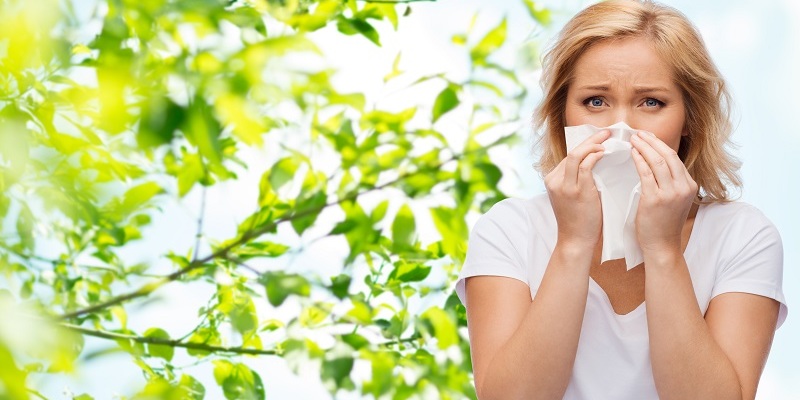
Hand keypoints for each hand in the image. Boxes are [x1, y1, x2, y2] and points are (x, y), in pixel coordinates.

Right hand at [545, 129, 609, 247]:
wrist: (575, 240)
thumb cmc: (578, 220)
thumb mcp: (572, 196)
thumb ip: (577, 180)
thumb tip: (595, 162)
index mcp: (552, 179)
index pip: (570, 156)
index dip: (585, 144)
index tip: (600, 138)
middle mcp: (555, 180)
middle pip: (572, 151)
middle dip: (591, 139)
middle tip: (607, 132)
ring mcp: (564, 186)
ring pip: (577, 155)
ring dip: (594, 144)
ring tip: (608, 139)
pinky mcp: (576, 191)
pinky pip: (585, 166)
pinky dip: (595, 156)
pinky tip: (604, 153)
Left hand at [630, 131, 697, 256]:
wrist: (662, 245)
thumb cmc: (664, 222)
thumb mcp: (675, 199)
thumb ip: (671, 182)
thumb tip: (658, 162)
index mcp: (689, 185)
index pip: (675, 158)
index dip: (660, 144)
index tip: (648, 136)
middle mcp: (683, 187)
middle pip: (668, 155)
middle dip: (652, 141)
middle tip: (638, 133)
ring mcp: (670, 193)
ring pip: (657, 161)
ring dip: (644, 147)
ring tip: (633, 139)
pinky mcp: (655, 199)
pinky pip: (646, 174)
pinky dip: (639, 160)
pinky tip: (632, 154)